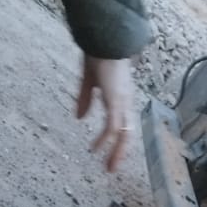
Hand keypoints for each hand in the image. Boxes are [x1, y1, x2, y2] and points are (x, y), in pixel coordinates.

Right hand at [75, 55, 135, 172]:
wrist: (104, 38)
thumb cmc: (98, 53)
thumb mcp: (88, 80)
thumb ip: (85, 99)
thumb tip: (80, 117)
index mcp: (120, 98)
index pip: (123, 125)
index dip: (118, 141)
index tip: (109, 154)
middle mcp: (125, 102)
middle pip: (127, 134)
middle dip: (119, 153)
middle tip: (110, 169)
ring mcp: (122, 102)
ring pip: (124, 134)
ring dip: (116, 153)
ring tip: (108, 167)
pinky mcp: (116, 101)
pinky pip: (113, 127)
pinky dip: (105, 140)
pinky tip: (96, 148)